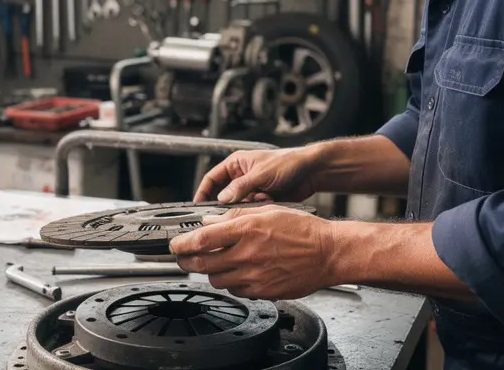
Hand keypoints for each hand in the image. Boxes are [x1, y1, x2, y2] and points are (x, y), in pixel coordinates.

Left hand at [169, 205, 338, 299]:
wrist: (328, 253)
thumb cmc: (303, 230)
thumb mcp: (267, 211)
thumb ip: (235, 216)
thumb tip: (210, 220)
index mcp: (247, 230)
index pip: (202, 240)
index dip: (182, 244)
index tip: (175, 245)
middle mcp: (248, 254)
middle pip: (203, 263)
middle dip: (187, 261)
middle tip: (183, 257)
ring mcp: (255, 276)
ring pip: (217, 279)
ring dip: (210, 271)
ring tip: (214, 262)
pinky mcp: (263, 292)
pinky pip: (236, 290)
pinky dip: (231, 282)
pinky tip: (237, 272)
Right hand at [194, 147, 317, 202]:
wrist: (311, 172)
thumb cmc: (287, 162)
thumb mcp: (261, 173)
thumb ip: (240, 187)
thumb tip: (221, 199)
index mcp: (236, 164)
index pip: (211, 178)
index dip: (203, 192)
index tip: (198, 206)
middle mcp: (241, 177)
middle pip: (223, 194)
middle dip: (225, 204)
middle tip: (223, 215)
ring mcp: (251, 189)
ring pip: (238, 205)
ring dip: (245, 207)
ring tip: (258, 201)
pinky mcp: (262, 200)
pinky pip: (251, 210)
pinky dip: (257, 209)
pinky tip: (268, 202)